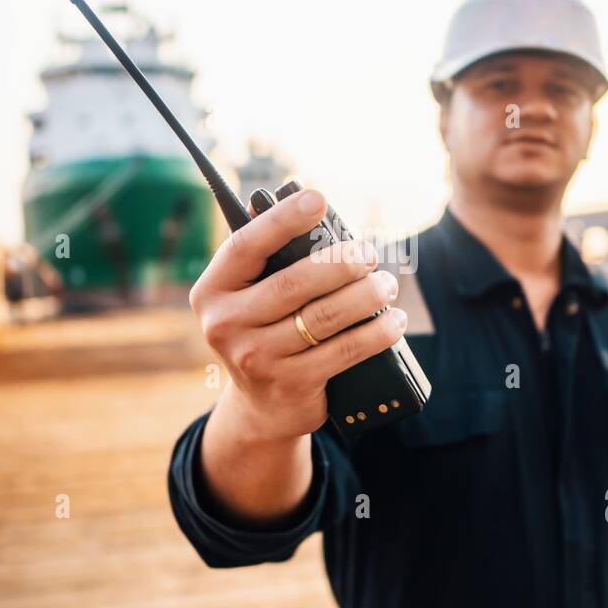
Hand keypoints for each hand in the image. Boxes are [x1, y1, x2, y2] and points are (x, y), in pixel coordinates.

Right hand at [189, 188, 407, 440]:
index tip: (318, 199)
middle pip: (293, 284)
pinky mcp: (290, 384)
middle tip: (369, 254)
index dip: (282, 220)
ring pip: (323, 317)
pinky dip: (376, 333)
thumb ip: (269, 258)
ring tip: (387, 285)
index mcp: (213, 290)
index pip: (245, 246)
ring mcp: (255, 359)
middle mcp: (225, 325)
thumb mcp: (250, 297)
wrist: (262, 408)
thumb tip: (308, 204)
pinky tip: (394, 322)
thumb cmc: (265, 331)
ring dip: (365, 296)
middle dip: (340, 264)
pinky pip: (343, 351)